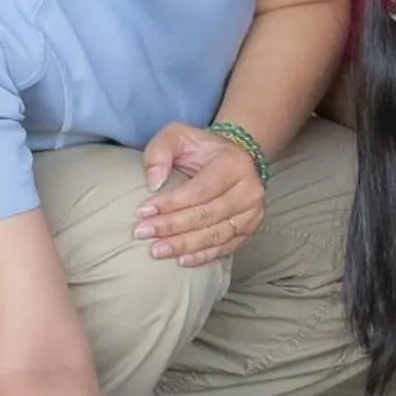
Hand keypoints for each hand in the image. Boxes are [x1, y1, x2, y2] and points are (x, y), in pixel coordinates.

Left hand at [134, 122, 265, 266]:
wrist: (234, 157)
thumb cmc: (201, 148)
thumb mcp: (178, 136)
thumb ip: (160, 152)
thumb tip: (153, 182)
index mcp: (234, 164)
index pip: (201, 189)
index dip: (171, 203)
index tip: (143, 212)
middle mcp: (249, 190)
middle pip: (207, 215)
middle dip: (172, 226)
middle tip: (143, 233)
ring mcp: (252, 212)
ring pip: (216, 235)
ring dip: (184, 245)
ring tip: (156, 250)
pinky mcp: (249, 229)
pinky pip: (226, 247)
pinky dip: (203, 256)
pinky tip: (181, 260)